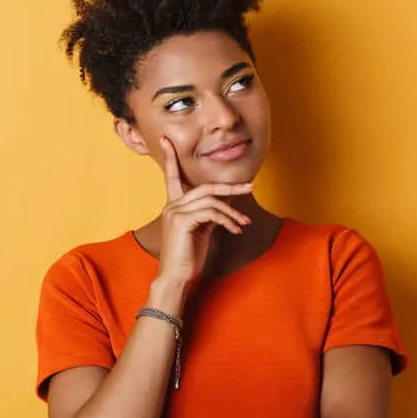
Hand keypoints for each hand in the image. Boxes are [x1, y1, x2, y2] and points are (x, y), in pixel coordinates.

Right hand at [157, 137, 252, 283]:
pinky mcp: (181, 221)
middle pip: (205, 186)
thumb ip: (209, 214)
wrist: (177, 278)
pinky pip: (211, 212)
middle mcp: (171, 205)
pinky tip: (235, 230)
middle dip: (229, 187)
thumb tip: (226, 202)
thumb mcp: (202, 230)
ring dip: (232, 211)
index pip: (172, 176)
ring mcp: (174, 212)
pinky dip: (227, 220)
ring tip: (244, 223)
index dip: (170, 157)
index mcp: (174, 205)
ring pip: (211, 200)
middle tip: (250, 188)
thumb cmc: (189, 257)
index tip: (166, 139)